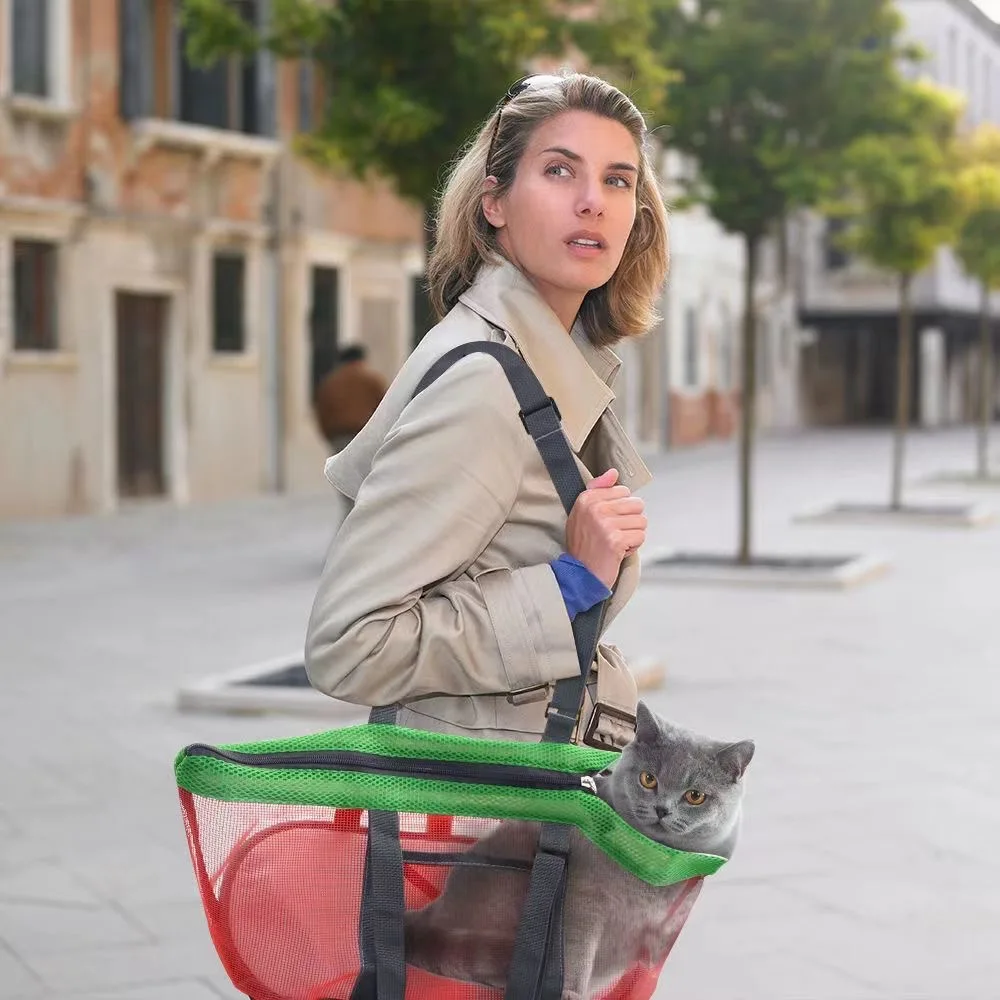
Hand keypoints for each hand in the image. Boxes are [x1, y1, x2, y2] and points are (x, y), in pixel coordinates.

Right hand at [565, 469, 646, 589]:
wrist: (579, 574)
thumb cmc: (584, 543)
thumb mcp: (584, 512)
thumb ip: (598, 489)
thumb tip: (613, 472)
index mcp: (587, 499)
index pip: (624, 491)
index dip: (621, 509)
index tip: (607, 521)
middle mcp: (595, 508)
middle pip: (636, 504)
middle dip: (630, 522)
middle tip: (614, 533)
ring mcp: (606, 524)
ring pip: (641, 521)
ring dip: (632, 535)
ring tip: (616, 543)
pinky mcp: (616, 540)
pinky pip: (640, 536)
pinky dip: (633, 547)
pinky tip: (618, 551)